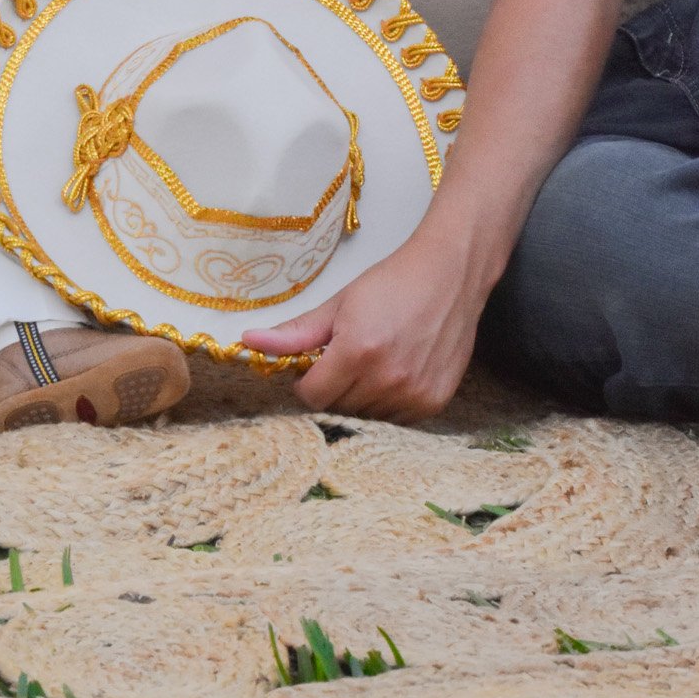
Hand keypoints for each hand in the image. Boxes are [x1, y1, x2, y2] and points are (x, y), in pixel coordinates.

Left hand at [241, 224, 487, 422]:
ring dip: (361, 397)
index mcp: (356, 352)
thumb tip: (249, 342)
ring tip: (373, 362)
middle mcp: (386, 380)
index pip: (312, 397)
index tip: (315, 365)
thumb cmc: (391, 284)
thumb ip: (295, 333)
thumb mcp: (338, 304)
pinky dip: (388, 403)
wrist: (449, 276)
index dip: (307, 382)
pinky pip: (396, 421)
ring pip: (366, 417)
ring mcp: (413, 395)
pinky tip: (395, 372)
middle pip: (338, 408)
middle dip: (333, 388)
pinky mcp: (434, 403)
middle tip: (345, 358)